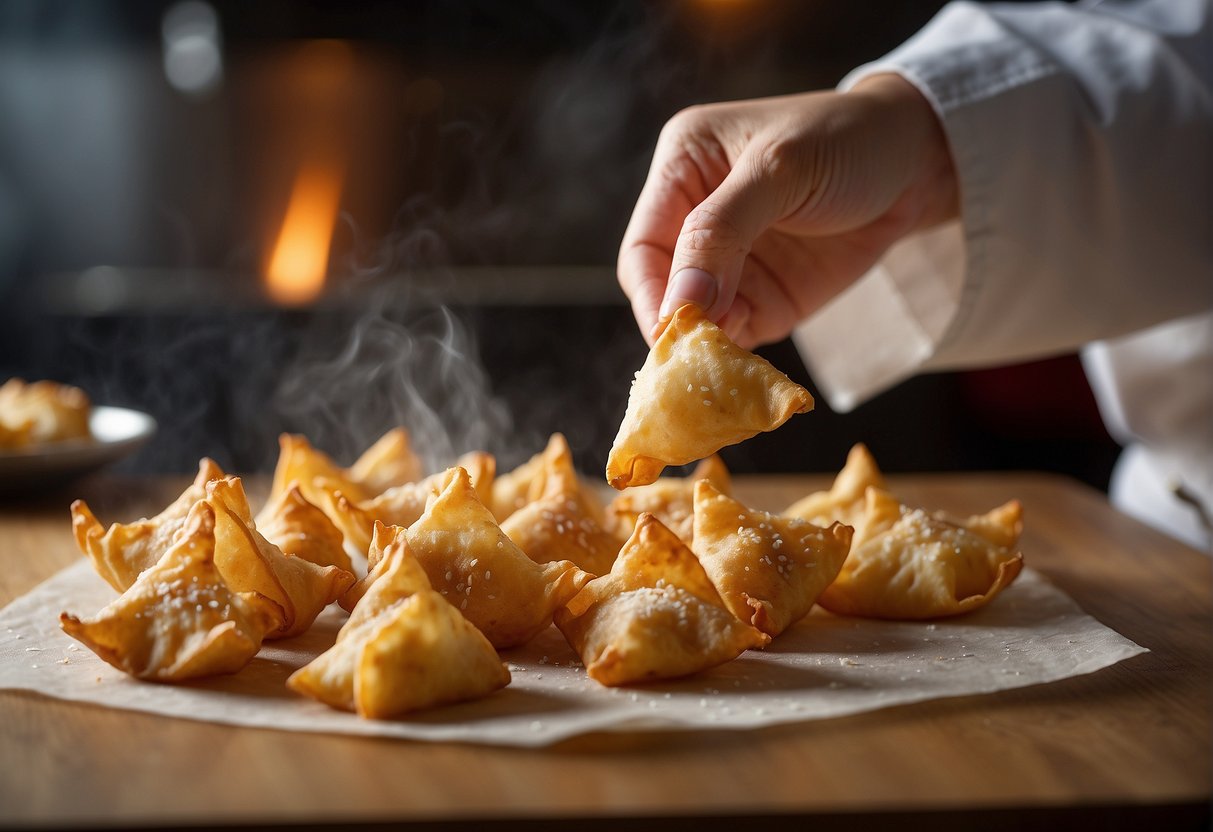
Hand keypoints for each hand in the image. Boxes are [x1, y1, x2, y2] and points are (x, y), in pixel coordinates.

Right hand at [617, 74, 958, 348]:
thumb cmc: (848, 140)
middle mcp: (695, 219)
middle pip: (663, 292)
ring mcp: (730, 265)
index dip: (653, 293)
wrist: (921, 162)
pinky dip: (738, 359)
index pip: (645, 247)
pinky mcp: (763, 299)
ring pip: (697, 324)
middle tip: (696, 363)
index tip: (672, 332)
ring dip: (708, 351)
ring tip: (725, 371)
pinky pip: (736, 338)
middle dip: (678, 329)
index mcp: (684, 169)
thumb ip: (723, 231)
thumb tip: (680, 301)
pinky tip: (747, 371)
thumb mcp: (781, 169)